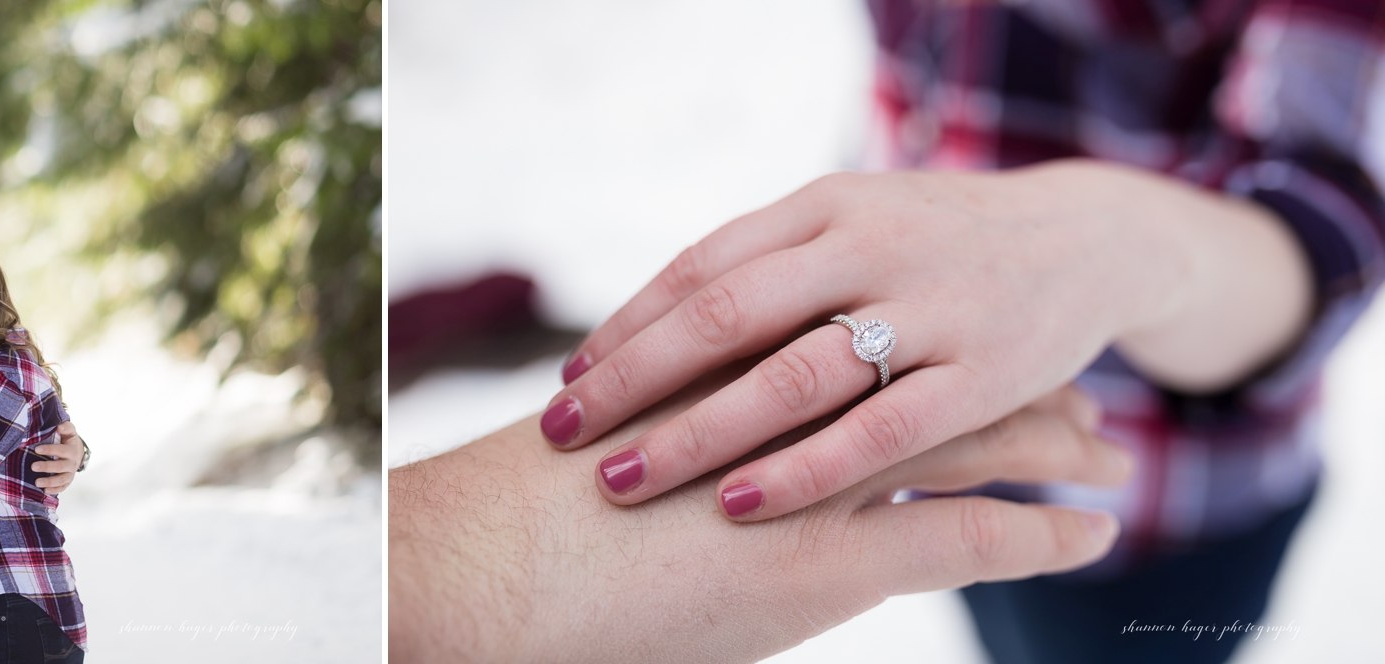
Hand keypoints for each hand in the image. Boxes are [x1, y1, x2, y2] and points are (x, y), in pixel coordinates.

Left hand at [32, 421, 82, 492]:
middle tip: (33, 467)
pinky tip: (44, 491)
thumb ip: (66, 427)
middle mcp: (72, 463)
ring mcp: (70, 473)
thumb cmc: (68, 440)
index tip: (37, 449)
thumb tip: (59, 427)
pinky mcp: (68, 481)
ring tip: (36, 483)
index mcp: (72, 450)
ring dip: (49, 482)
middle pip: (60, 467)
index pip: (61, 450)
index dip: (49, 450)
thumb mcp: (69, 431)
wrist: (77, 452)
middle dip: (47, 467)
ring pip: (61, 480)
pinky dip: (54, 490)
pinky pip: (62, 487)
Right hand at [391, 363, 1130, 662]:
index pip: (871, 343)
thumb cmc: (531, 522)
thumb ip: (673, 428)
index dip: (935, 352)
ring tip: (1114, 466)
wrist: (495, 563)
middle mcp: (795, 405)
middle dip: (1014, 392)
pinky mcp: (832, 557)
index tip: (987, 363)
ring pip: (975, 443)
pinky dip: (1043, 535)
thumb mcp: (618, 450)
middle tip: (1077, 406)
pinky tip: (1091, 540)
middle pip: (934, 377)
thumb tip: (684, 430)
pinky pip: (973, 537)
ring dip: (1053, 453)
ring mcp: (818, 476)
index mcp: (745, 373)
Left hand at [546, 161, 1307, 520]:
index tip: (569, 384)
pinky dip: (804, 469)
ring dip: (698, 432)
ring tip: (625, 480)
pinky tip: (741, 504)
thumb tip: (645, 332)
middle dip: (634, 380)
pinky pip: (880, 431)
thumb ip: (767, 270)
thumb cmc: (937, 246)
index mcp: (825, 207)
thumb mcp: (852, 228)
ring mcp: (930, 308)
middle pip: (726, 314)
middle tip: (565, 436)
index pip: (701, 267)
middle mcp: (868, 245)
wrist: (1092, 237)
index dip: (628, 327)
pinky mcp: (985, 374)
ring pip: (793, 374)